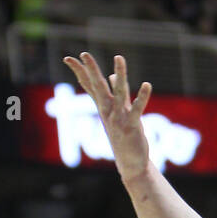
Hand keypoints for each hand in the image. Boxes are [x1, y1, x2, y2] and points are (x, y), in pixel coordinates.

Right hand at [62, 52, 152, 182]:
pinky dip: (142, 97)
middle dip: (92, 70)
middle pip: (98, 87)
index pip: (89, 86)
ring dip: (120, 74)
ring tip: (119, 57)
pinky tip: (147, 84)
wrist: (131, 163)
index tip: (69, 58)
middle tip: (84, 54)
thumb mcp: (120, 112)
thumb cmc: (124, 137)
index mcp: (104, 107)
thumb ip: (117, 93)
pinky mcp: (131, 127)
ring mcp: (118, 119)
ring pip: (118, 93)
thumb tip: (113, 76)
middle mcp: (108, 111)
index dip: (80, 72)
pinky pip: (136, 110)